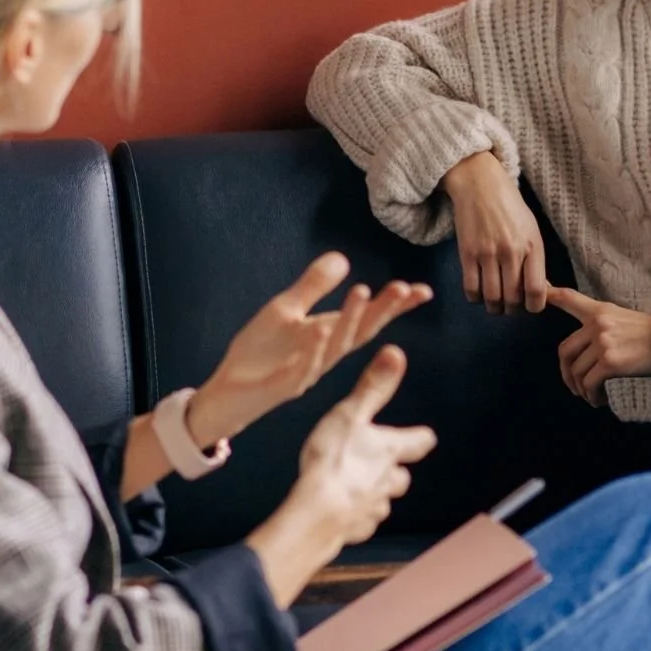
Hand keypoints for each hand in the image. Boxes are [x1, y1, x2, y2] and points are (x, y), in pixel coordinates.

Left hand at [187, 254, 431, 446]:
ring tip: (364, 291)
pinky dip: (312, 349)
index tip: (422, 291)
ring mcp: (306, 371)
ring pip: (334, 346)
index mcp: (328, 336)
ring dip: (350, 320)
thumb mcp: (286, 310)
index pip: (368, 319)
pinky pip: (301, 367)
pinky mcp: (282, 384)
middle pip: (360, 332)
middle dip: (382, 310)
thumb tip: (343, 259)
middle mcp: (324, 355)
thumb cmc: (259, 353)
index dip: (394, 306)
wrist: (228, 391)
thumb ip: (313, 286)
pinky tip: (321, 329)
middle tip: (404, 288)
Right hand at [297, 345, 436, 544]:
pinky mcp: (356, 530)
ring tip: (357, 488)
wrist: (317, 513)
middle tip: (382, 464)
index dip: (419, 438)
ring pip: (382, 502)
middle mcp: (388, 482)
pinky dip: (355, 518)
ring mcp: (373, 509)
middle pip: (401, 478)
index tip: (422, 436)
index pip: (418, 442)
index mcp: (390, 451)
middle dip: (394, 471)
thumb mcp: (350, 414)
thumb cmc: (333, 461)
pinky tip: (342, 513)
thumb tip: (396, 354)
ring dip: (375, 495)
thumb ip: (372, 387)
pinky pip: (361, 523)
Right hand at [443, 151, 546, 313]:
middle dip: (512, 309)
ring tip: (494, 304)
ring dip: (494, 307)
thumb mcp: (532, 230)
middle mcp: (511, 251)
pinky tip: (479, 293)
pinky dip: (475, 298)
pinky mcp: (467, 253)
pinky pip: (471, 288)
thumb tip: (539, 292)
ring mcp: (488, 253)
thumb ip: (536, 260)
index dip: (534, 307)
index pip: (537, 290)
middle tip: (510, 306)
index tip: (530, 306)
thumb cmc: (510, 207)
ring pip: (492, 297)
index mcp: (533, 246)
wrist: (480, 184)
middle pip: (513, 298)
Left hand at [546, 287, 650, 406]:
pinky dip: (592, 396)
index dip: (550, 295)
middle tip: (575, 387)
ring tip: (592, 396)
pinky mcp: (610, 362)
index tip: (540, 292)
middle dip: (566, 374)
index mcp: (600, 311)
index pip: (569, 298)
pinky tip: (600, 400)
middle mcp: (597, 325)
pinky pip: (590, 384)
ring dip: (581, 389)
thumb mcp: (626, 320)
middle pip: (564, 351)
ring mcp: (602, 343)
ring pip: (577, 372)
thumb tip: (590, 352)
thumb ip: (603, 328)